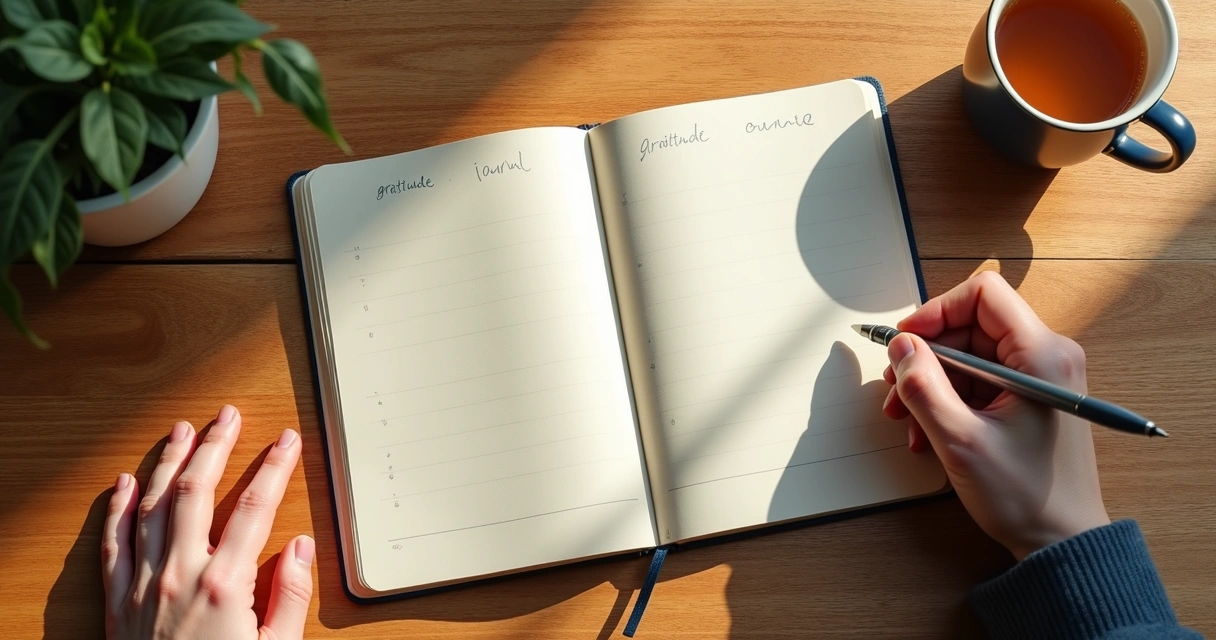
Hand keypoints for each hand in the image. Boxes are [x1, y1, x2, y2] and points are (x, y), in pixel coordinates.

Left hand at [101, 405, 313, 638]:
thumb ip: (287, 597)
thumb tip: (297, 547)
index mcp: (225, 585)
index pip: (256, 508)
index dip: (274, 467)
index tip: (285, 441)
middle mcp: (180, 575)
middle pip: (197, 492)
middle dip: (215, 446)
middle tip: (227, 415)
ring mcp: (143, 586)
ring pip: (152, 506)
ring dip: (167, 463)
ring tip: (181, 430)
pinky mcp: (116, 603)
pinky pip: (113, 544)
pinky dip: (117, 509)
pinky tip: (126, 482)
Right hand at [882, 271, 1109, 559]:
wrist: (1063, 542)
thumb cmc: (1027, 496)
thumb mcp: (960, 440)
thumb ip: (923, 386)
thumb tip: (900, 346)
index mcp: (1041, 355)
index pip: (982, 295)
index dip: (935, 312)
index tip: (905, 342)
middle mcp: (1046, 357)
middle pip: (969, 327)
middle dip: (926, 356)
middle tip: (896, 390)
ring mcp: (1039, 378)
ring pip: (968, 356)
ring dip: (931, 384)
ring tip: (907, 420)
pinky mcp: (1030, 399)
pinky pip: (978, 382)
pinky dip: (948, 401)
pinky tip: (928, 434)